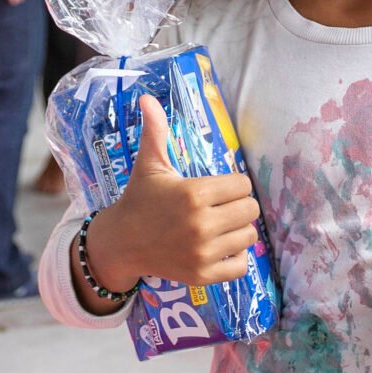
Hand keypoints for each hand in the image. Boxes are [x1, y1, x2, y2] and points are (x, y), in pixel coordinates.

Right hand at [83, 96, 260, 292]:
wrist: (121, 242)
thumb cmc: (140, 200)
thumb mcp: (149, 165)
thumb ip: (155, 131)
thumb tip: (146, 98)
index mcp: (194, 193)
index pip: (243, 184)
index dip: (234, 184)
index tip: (219, 188)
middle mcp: (201, 224)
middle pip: (250, 210)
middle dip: (239, 205)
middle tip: (221, 207)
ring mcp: (203, 252)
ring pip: (249, 236)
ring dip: (239, 230)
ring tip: (221, 226)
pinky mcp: (203, 275)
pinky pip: (241, 266)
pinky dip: (237, 257)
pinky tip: (222, 247)